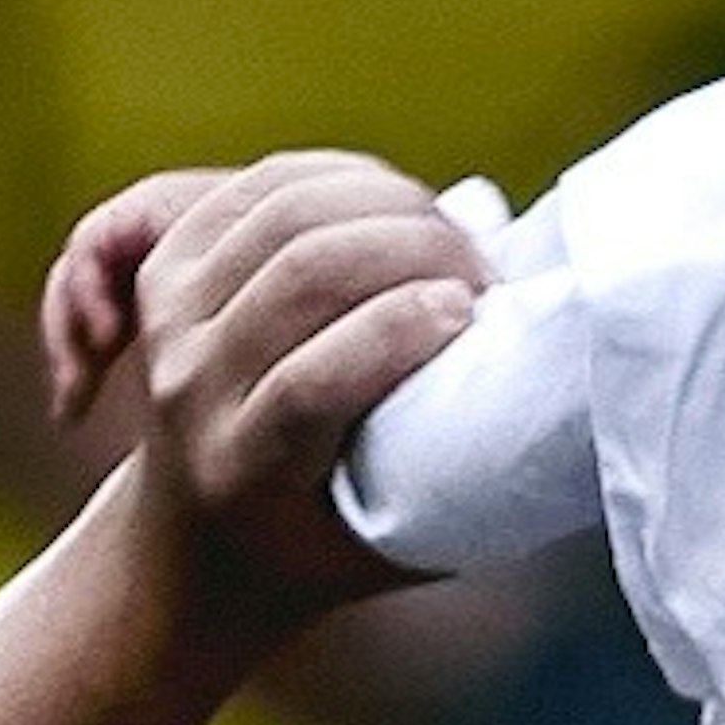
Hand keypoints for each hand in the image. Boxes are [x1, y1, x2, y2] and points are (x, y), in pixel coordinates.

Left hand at [41, 154, 475, 620]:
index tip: (472, 313)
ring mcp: (170, 318)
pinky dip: (344, 177)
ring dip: (389, 204)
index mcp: (240, 472)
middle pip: (300, 274)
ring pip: (283, 211)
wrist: (199, 541)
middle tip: (484, 271)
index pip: (308, 385)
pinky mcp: (170, 262)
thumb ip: (458, 479)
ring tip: (453, 238)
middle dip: (412, 248)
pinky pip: (263, 182)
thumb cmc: (326, 547)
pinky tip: (401, 203)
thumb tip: (554, 388)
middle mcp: (189, 389)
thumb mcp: (394, 545)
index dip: (395, 332)